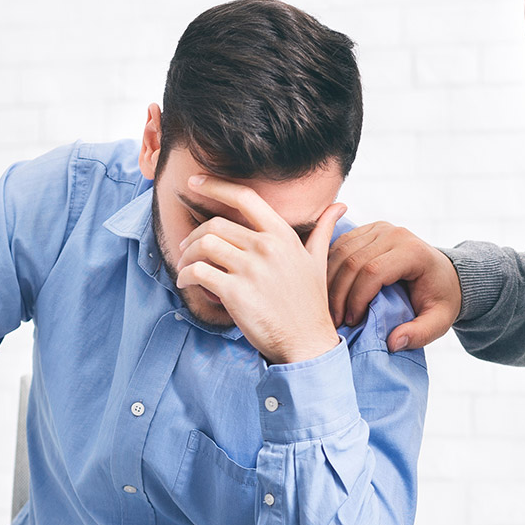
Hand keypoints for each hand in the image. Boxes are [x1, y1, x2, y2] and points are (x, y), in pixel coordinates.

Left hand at [175, 175, 344, 364]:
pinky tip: (186, 282)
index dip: (215, 185)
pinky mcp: (235, 292)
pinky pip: (198, 272)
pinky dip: (185, 275)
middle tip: (187, 248)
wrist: (307, 342)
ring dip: (186, 255)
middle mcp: (266, 247)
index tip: (195, 182)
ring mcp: (251, 269)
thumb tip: (339, 206)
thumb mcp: (319, 261)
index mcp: (283, 236)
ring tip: (185, 267)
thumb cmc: (310, 304)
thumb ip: (323, 230)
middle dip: (194, 235)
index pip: (245, 197)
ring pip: (203, 245)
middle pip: (216, 224)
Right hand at [327, 222, 461, 350]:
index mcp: (413, 253)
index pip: (373, 271)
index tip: (353, 322)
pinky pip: (339, 245)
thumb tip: (392, 343)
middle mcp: (395, 234)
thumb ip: (419, 334)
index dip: (356, 298)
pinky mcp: (368, 229)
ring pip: (341, 251)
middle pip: (353, 261)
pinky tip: (330, 290)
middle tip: (336, 320)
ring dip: (330, 282)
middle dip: (339, 294)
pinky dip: (330, 268)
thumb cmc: (440, 298)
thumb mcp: (438, 322)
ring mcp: (380, 228)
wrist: (444, 274)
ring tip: (331, 308)